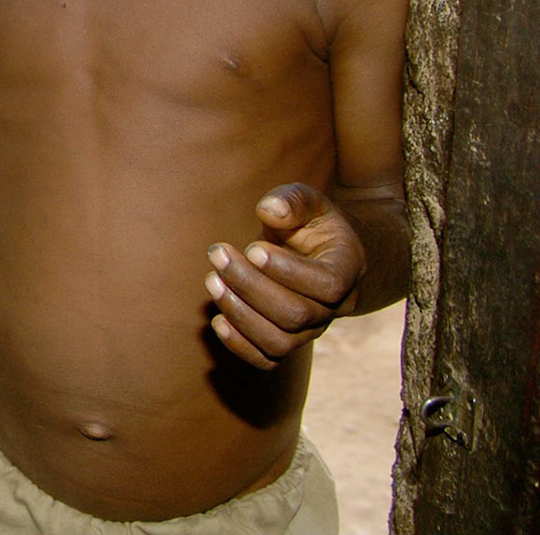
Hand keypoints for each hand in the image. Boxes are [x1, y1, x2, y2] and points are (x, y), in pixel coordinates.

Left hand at [203, 183, 364, 369]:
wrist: (319, 253)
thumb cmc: (310, 222)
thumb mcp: (309, 201)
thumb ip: (293, 200)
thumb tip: (269, 210)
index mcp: (347, 270)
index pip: (326, 284)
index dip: (287, 271)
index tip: (252, 247)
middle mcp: (335, 308)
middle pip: (295, 314)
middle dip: (250, 285)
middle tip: (218, 254)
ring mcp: (312, 329)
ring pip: (280, 342)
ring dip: (240, 314)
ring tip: (212, 280)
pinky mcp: (289, 340)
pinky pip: (268, 360)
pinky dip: (240, 347)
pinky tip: (217, 320)